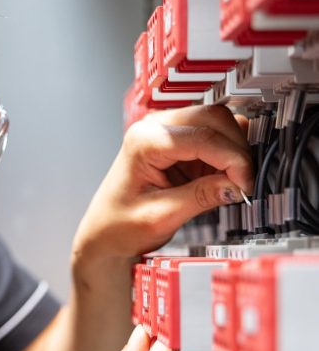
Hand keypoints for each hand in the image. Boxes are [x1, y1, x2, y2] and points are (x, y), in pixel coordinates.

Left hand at [73, 104, 252, 259]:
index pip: (203, 137)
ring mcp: (165, 131)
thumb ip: (201, 197)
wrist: (104, 232)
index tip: (246, 186)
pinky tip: (225, 176)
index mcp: (144, 141)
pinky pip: (211, 137)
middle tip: (244, 184)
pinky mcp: (176, 143)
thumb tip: (238, 185)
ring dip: (233, 150)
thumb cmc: (120, 225)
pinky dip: (225, 153)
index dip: (233, 160)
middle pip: (213, 119)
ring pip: (216, 123)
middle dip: (236, 150)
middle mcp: (153, 127)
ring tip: (235, 183)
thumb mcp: (161, 217)